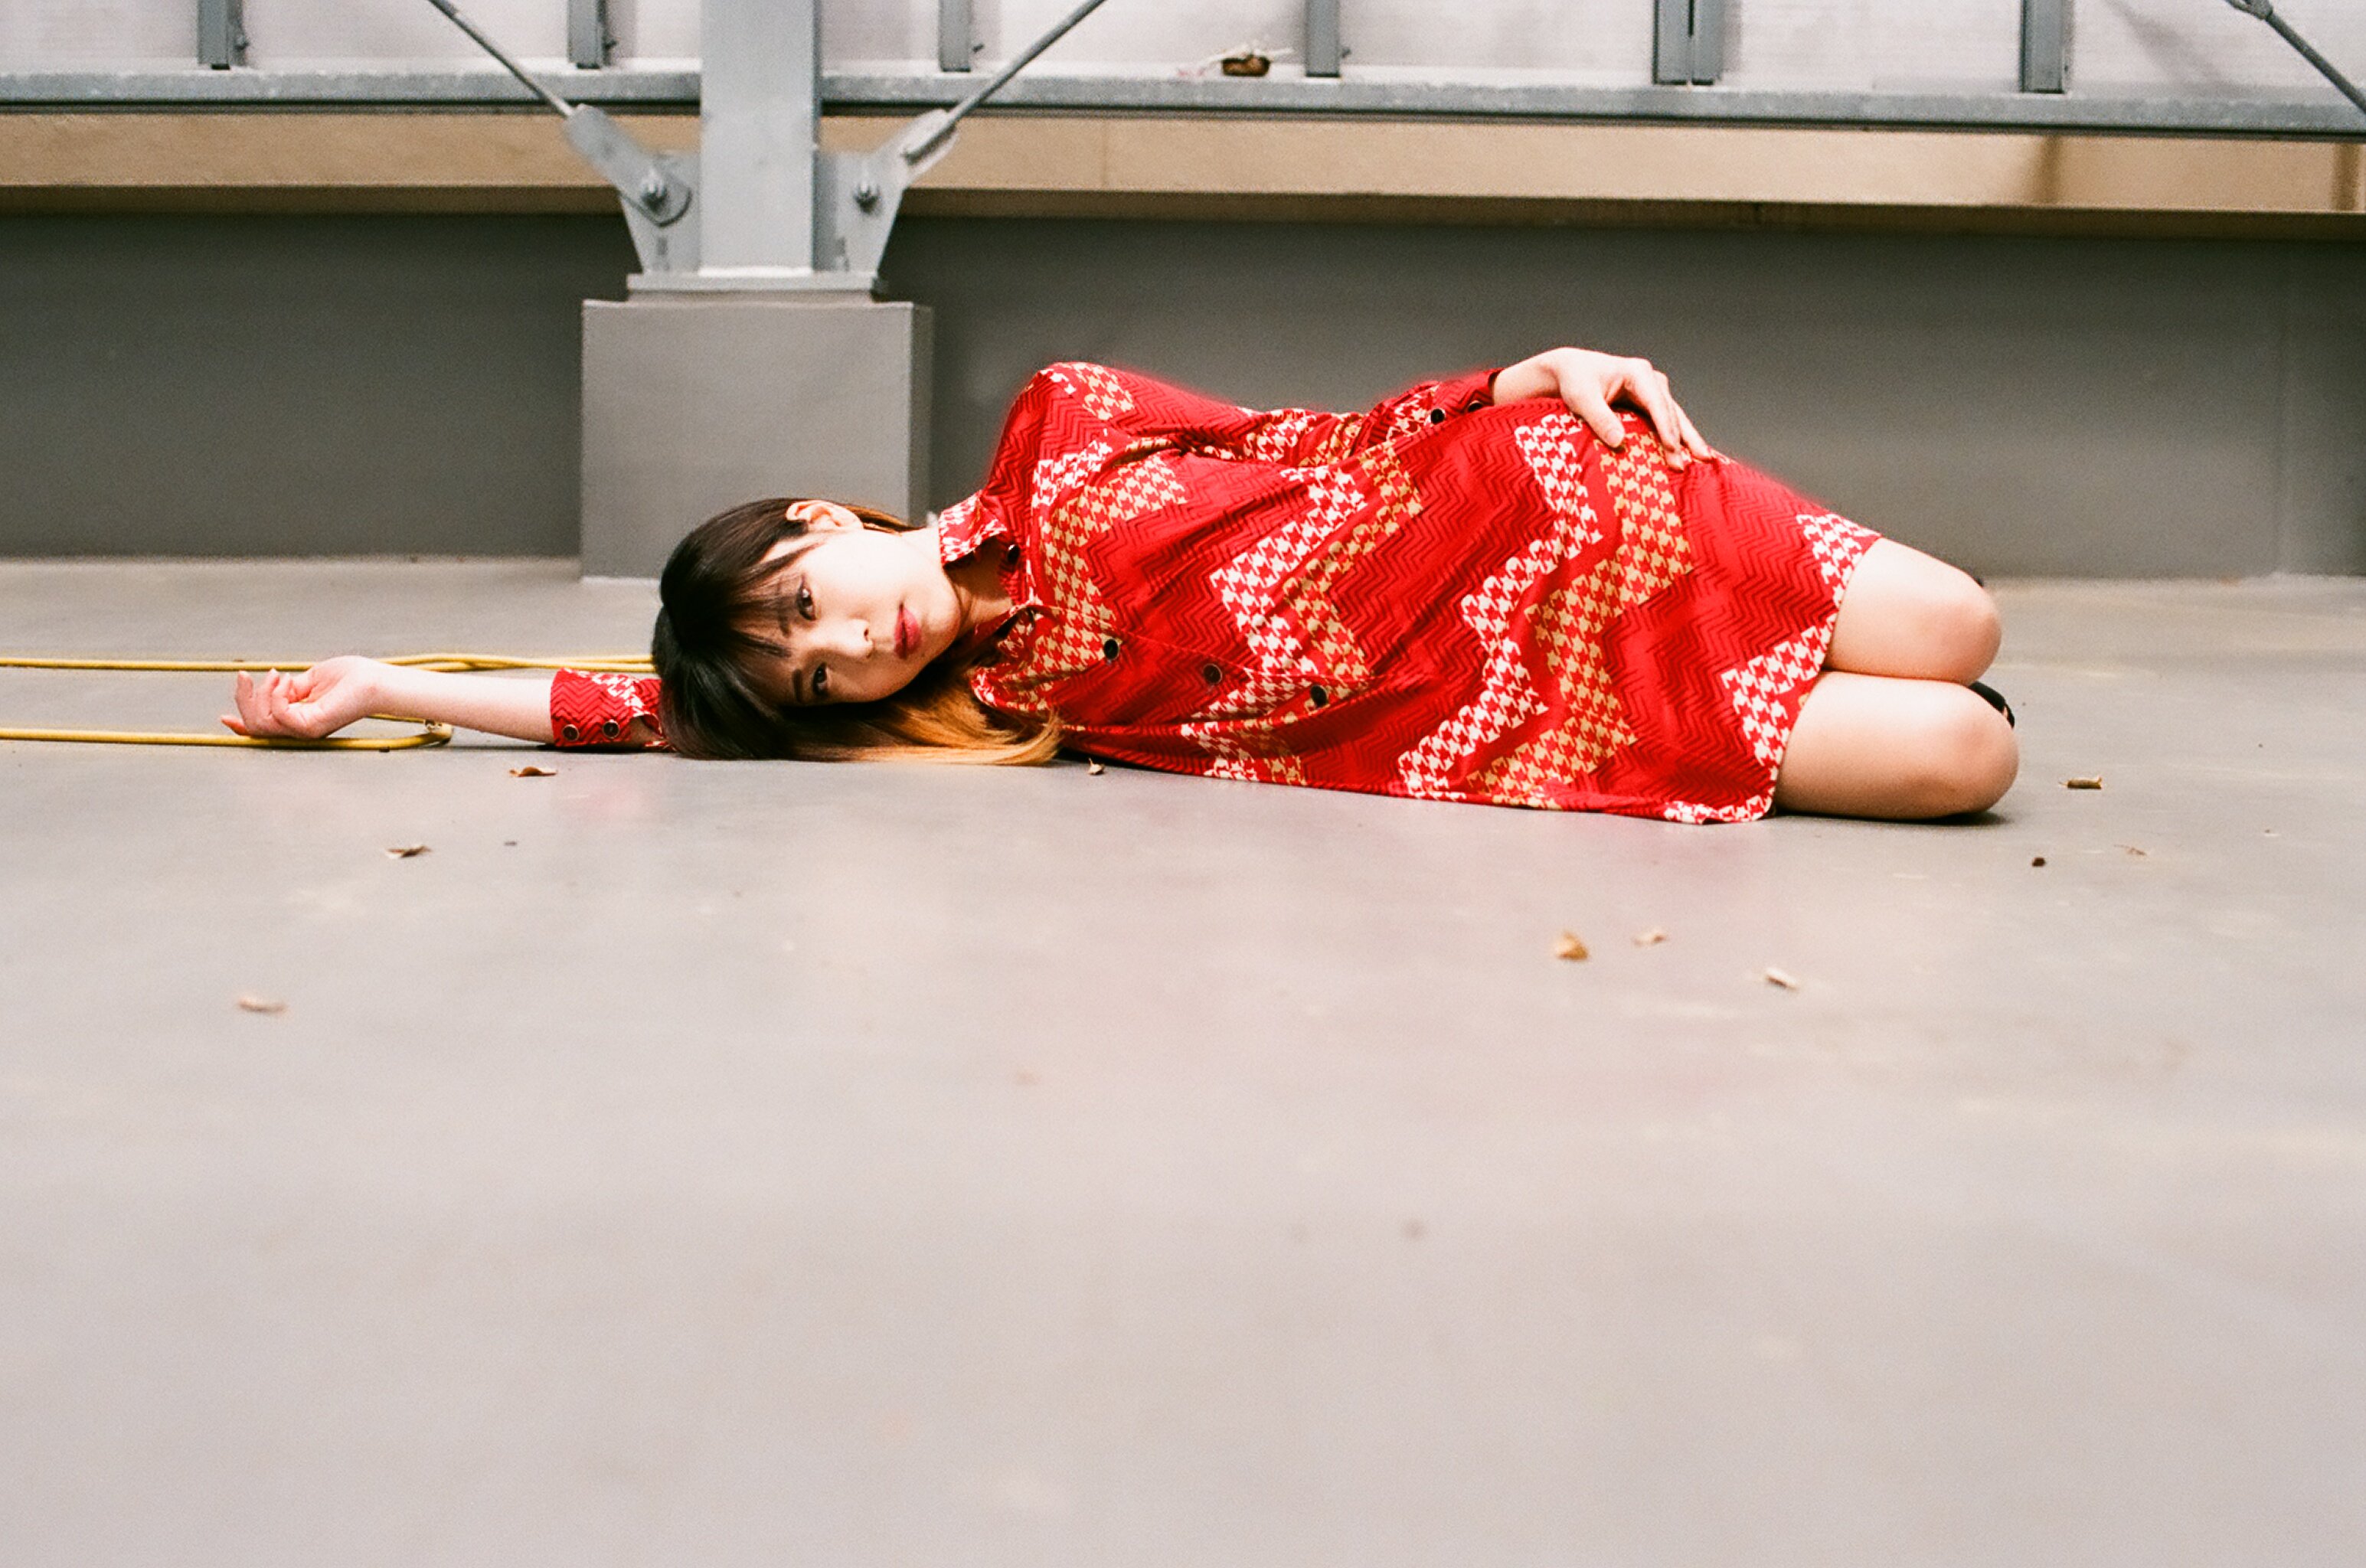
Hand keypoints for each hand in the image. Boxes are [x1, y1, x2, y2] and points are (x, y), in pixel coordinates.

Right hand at [221, 656, 390, 740]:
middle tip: (246, 675)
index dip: (240, 726)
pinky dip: (276, 694)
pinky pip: (279, 715)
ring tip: (277, 675)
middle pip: (255, 727)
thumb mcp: (309, 679)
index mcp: (298, 719)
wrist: (375, 680)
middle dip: (243, 700)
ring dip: (260, 694)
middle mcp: (300, 729)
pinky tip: (287, 680)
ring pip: (262, 723)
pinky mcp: (312, 726)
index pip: (263, 730)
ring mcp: (305, 730)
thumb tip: (269, 687)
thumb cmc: (351, 678)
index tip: (224, 718)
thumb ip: (288, 688)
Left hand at [1491, 347, 1716, 464]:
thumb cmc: (1575, 381)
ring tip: (1704, 458)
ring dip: (1688, 439)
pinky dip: (1678, 437)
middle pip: (1671, 412)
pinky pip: (1667, 421)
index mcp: (1638, 373)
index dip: (1666, 427)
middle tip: (1694, 462)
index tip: (1673, 448)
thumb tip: (1619, 442)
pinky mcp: (1650, 403)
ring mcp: (1653, 391)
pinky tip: (1689, 453)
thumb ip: (1599, 418)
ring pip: (1675, 417)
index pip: (1657, 403)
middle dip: (1683, 438)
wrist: (1571, 370)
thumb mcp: (1582, 398)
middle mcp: (1651, 380)